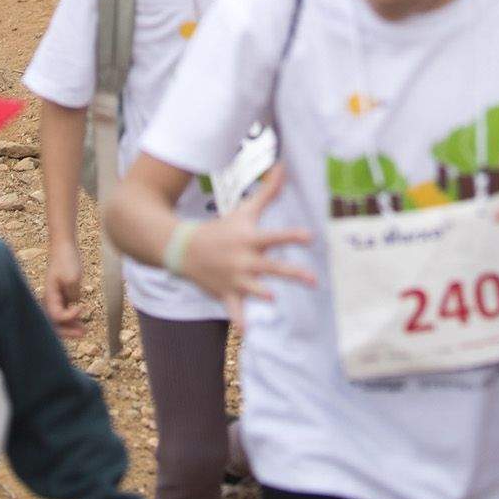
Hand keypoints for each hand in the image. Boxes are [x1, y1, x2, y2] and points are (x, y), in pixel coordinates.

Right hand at [45, 240, 83, 334]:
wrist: (64, 247)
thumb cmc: (66, 259)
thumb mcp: (72, 276)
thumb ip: (73, 293)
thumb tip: (75, 303)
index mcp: (49, 295)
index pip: (56, 316)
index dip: (69, 317)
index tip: (82, 307)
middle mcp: (49, 299)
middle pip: (54, 323)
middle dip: (68, 331)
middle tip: (83, 334)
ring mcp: (54, 298)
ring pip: (58, 320)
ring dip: (70, 327)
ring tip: (84, 331)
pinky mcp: (61, 295)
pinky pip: (63, 313)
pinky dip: (71, 319)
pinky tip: (81, 322)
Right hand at [171, 165, 315, 327]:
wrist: (185, 248)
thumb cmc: (221, 228)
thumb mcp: (244, 210)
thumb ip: (268, 192)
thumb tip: (283, 166)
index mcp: (249, 239)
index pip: (275, 237)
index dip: (292, 236)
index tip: (310, 237)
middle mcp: (243, 259)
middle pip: (271, 267)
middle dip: (292, 273)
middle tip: (313, 280)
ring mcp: (234, 278)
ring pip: (252, 288)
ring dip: (261, 294)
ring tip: (273, 299)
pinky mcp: (225, 294)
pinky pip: (233, 309)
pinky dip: (239, 320)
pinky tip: (247, 332)